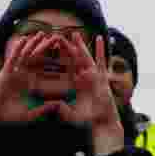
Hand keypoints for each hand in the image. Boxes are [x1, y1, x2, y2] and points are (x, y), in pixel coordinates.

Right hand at [0, 32, 61, 151]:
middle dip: (47, 47)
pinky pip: (13, 58)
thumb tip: (58, 104)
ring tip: (43, 33)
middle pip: (37, 58)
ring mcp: (14, 73)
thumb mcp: (30, 113)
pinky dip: (18, 48)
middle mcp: (23, 75)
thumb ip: (43, 109)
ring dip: (34, 43)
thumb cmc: (8, 117)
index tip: (67, 55)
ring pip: (26, 55)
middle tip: (58, 37)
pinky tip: (24, 39)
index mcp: (30, 83)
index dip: (55, 62)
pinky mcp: (5, 73)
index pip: (45, 70)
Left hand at [56, 33, 123, 155]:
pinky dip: (101, 49)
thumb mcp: (71, 115)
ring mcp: (94, 76)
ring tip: (75, 33)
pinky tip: (100, 38)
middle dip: (67, 48)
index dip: (58, 60)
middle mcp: (84, 78)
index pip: (65, 68)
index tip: (51, 51)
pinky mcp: (103, 77)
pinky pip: (101, 60)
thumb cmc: (88, 121)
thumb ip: (62, 110)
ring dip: (81, 45)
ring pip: (85, 57)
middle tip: (59, 36)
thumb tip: (52, 104)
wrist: (102, 122)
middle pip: (73, 59)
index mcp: (76, 84)